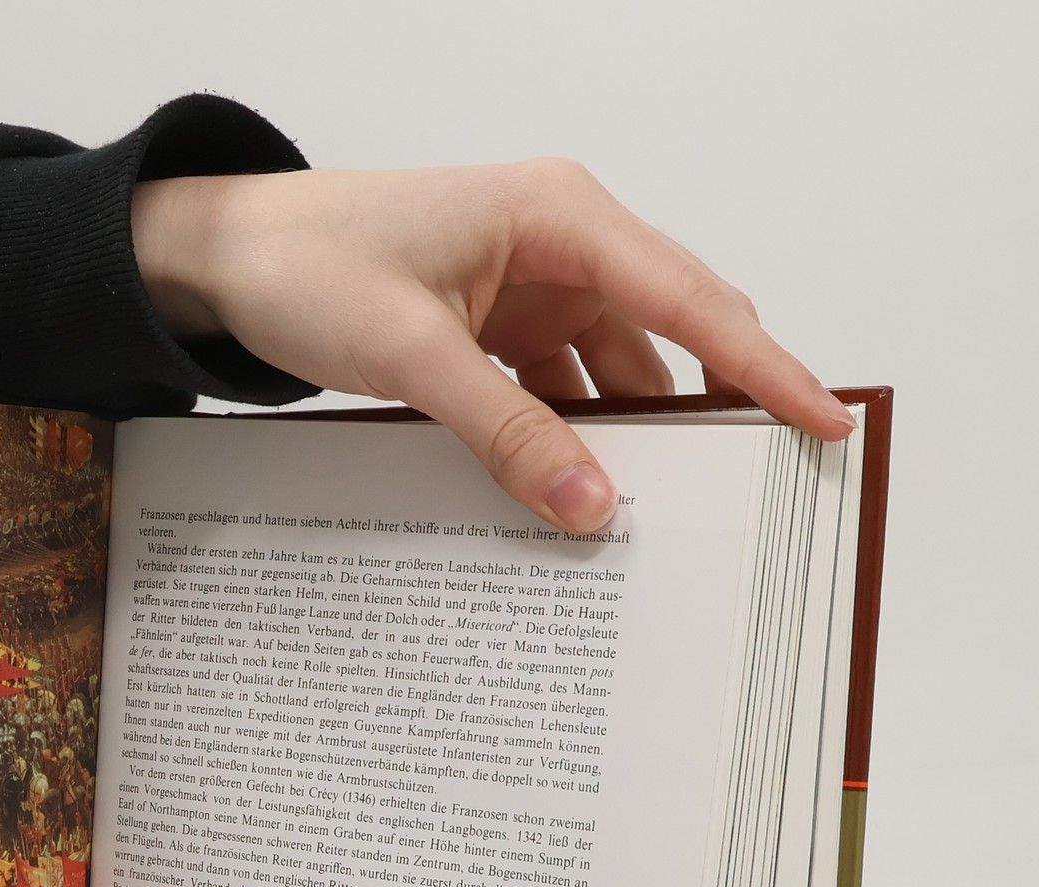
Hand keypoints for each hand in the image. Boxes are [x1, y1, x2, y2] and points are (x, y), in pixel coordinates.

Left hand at [131, 159, 854, 532]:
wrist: (221, 260)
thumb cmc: (307, 266)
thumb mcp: (413, 355)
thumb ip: (507, 433)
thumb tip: (590, 507)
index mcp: (559, 216)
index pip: (689, 299)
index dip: (762, 367)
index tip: (821, 420)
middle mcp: (558, 245)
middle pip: (664, 337)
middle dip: (707, 411)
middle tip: (751, 489)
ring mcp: (525, 290)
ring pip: (608, 375)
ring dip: (624, 440)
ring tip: (659, 515)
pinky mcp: (491, 328)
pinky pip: (553, 391)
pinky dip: (564, 441)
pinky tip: (572, 496)